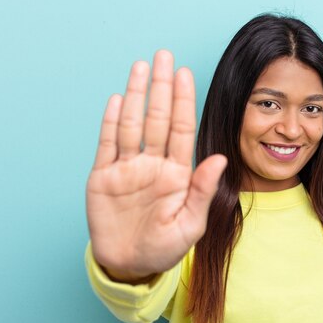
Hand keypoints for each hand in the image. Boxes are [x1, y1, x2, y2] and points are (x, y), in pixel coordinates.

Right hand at [86, 50, 226, 282]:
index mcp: (177, 173)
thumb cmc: (164, 248)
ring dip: (136, 95)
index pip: (181, 129)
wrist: (130, 266)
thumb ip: (202, 191)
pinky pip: (107, 144)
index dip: (182, 101)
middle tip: (164, 56)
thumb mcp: (190, 224)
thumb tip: (220, 159)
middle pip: (157, 118)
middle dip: (161, 87)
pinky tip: (117, 99)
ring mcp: (127, 168)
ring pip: (132, 124)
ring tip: (141, 67)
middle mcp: (153, 164)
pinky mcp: (103, 177)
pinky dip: (111, 122)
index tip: (186, 74)